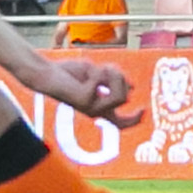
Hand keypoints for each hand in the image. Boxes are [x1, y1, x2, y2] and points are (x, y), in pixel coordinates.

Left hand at [21, 52, 141, 129]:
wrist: (48, 73)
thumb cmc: (69, 73)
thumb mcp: (99, 76)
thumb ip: (115, 81)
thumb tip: (133, 87)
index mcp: (101, 108)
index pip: (122, 123)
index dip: (135, 120)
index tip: (144, 109)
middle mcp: (97, 112)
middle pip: (124, 99)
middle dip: (121, 78)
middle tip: (109, 68)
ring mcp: (91, 108)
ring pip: (120, 94)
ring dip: (113, 75)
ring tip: (98, 68)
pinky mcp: (85, 102)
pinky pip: (104, 82)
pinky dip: (98, 71)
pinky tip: (86, 73)